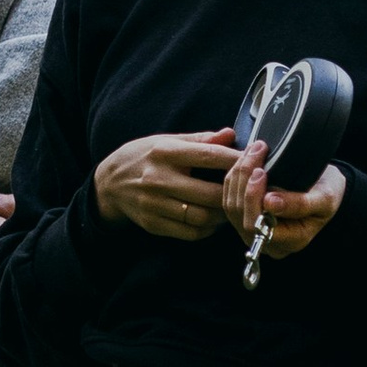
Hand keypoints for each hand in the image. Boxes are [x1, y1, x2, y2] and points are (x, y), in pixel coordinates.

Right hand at [95, 130, 238, 241]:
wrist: (109, 182)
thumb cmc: (144, 157)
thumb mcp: (166, 140)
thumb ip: (200, 140)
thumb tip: (231, 134)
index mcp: (165, 152)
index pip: (209, 156)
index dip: (237, 160)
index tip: (257, 159)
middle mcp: (158, 179)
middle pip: (210, 192)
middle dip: (234, 193)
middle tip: (249, 191)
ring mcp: (154, 204)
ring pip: (202, 217)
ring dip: (223, 215)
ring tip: (232, 207)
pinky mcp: (153, 224)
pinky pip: (189, 232)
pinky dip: (207, 229)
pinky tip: (213, 220)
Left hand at [223, 138, 348, 265]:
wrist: (324, 187)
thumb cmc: (327, 192)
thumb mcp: (325, 197)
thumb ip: (301, 204)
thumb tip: (270, 204)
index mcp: (291, 241)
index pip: (260, 227)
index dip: (254, 199)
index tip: (261, 171)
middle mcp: (268, 242)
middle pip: (241, 216)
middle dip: (244, 180)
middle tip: (256, 152)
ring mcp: (253, 230)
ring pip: (231, 205)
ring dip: (238, 174)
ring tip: (253, 150)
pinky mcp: (243, 215)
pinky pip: (229, 197)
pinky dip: (234, 175)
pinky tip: (246, 157)